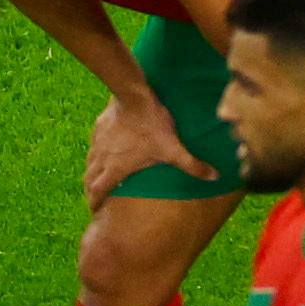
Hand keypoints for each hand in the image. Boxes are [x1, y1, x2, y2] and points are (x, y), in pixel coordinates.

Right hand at [84, 92, 211, 202]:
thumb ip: (192, 165)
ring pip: (89, 163)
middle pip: (89, 179)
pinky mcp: (98, 128)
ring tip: (99, 177)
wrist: (134, 97)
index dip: (95, 202)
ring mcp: (97, 143)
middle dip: (91, 190)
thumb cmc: (151, 125)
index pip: (97, 191)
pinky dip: (97, 154)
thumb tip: (215, 177)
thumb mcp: (174, 148)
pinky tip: (105, 150)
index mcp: (115, 168)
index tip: (95, 209)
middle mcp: (101, 158)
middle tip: (96, 197)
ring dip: (92, 173)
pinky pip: (94, 146)